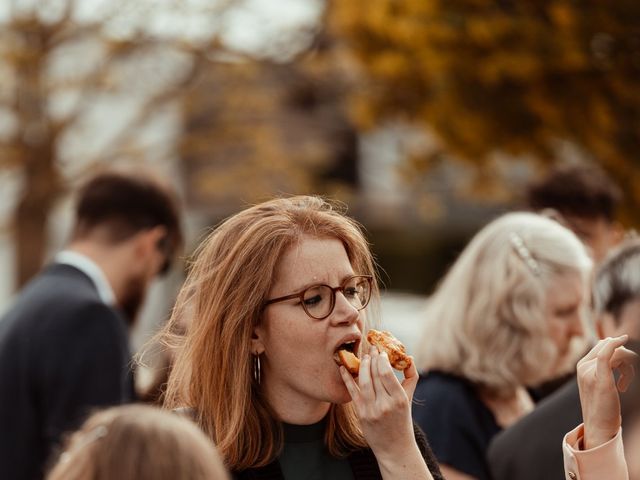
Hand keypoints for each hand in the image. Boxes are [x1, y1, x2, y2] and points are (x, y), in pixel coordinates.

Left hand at [339, 343, 418, 458]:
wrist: (395, 448)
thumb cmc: (403, 421)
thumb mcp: (409, 399)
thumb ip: (411, 377)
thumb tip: (409, 357)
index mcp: (399, 399)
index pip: (386, 372)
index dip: (381, 359)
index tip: (381, 351)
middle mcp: (385, 404)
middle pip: (374, 374)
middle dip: (372, 358)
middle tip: (371, 349)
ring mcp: (371, 410)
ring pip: (363, 381)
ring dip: (361, 365)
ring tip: (363, 357)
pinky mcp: (361, 414)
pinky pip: (352, 392)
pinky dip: (347, 379)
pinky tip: (343, 368)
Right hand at [577, 335, 636, 449]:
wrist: (599, 427)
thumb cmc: (604, 407)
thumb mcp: (601, 383)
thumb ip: (603, 367)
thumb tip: (613, 345)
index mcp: (581, 366)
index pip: (602, 347)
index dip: (618, 353)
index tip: (625, 369)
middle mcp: (583, 367)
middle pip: (609, 348)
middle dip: (624, 358)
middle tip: (626, 380)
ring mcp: (589, 373)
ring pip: (615, 354)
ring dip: (628, 366)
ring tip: (625, 386)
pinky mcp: (600, 380)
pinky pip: (606, 355)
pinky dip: (615, 344)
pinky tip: (623, 339)